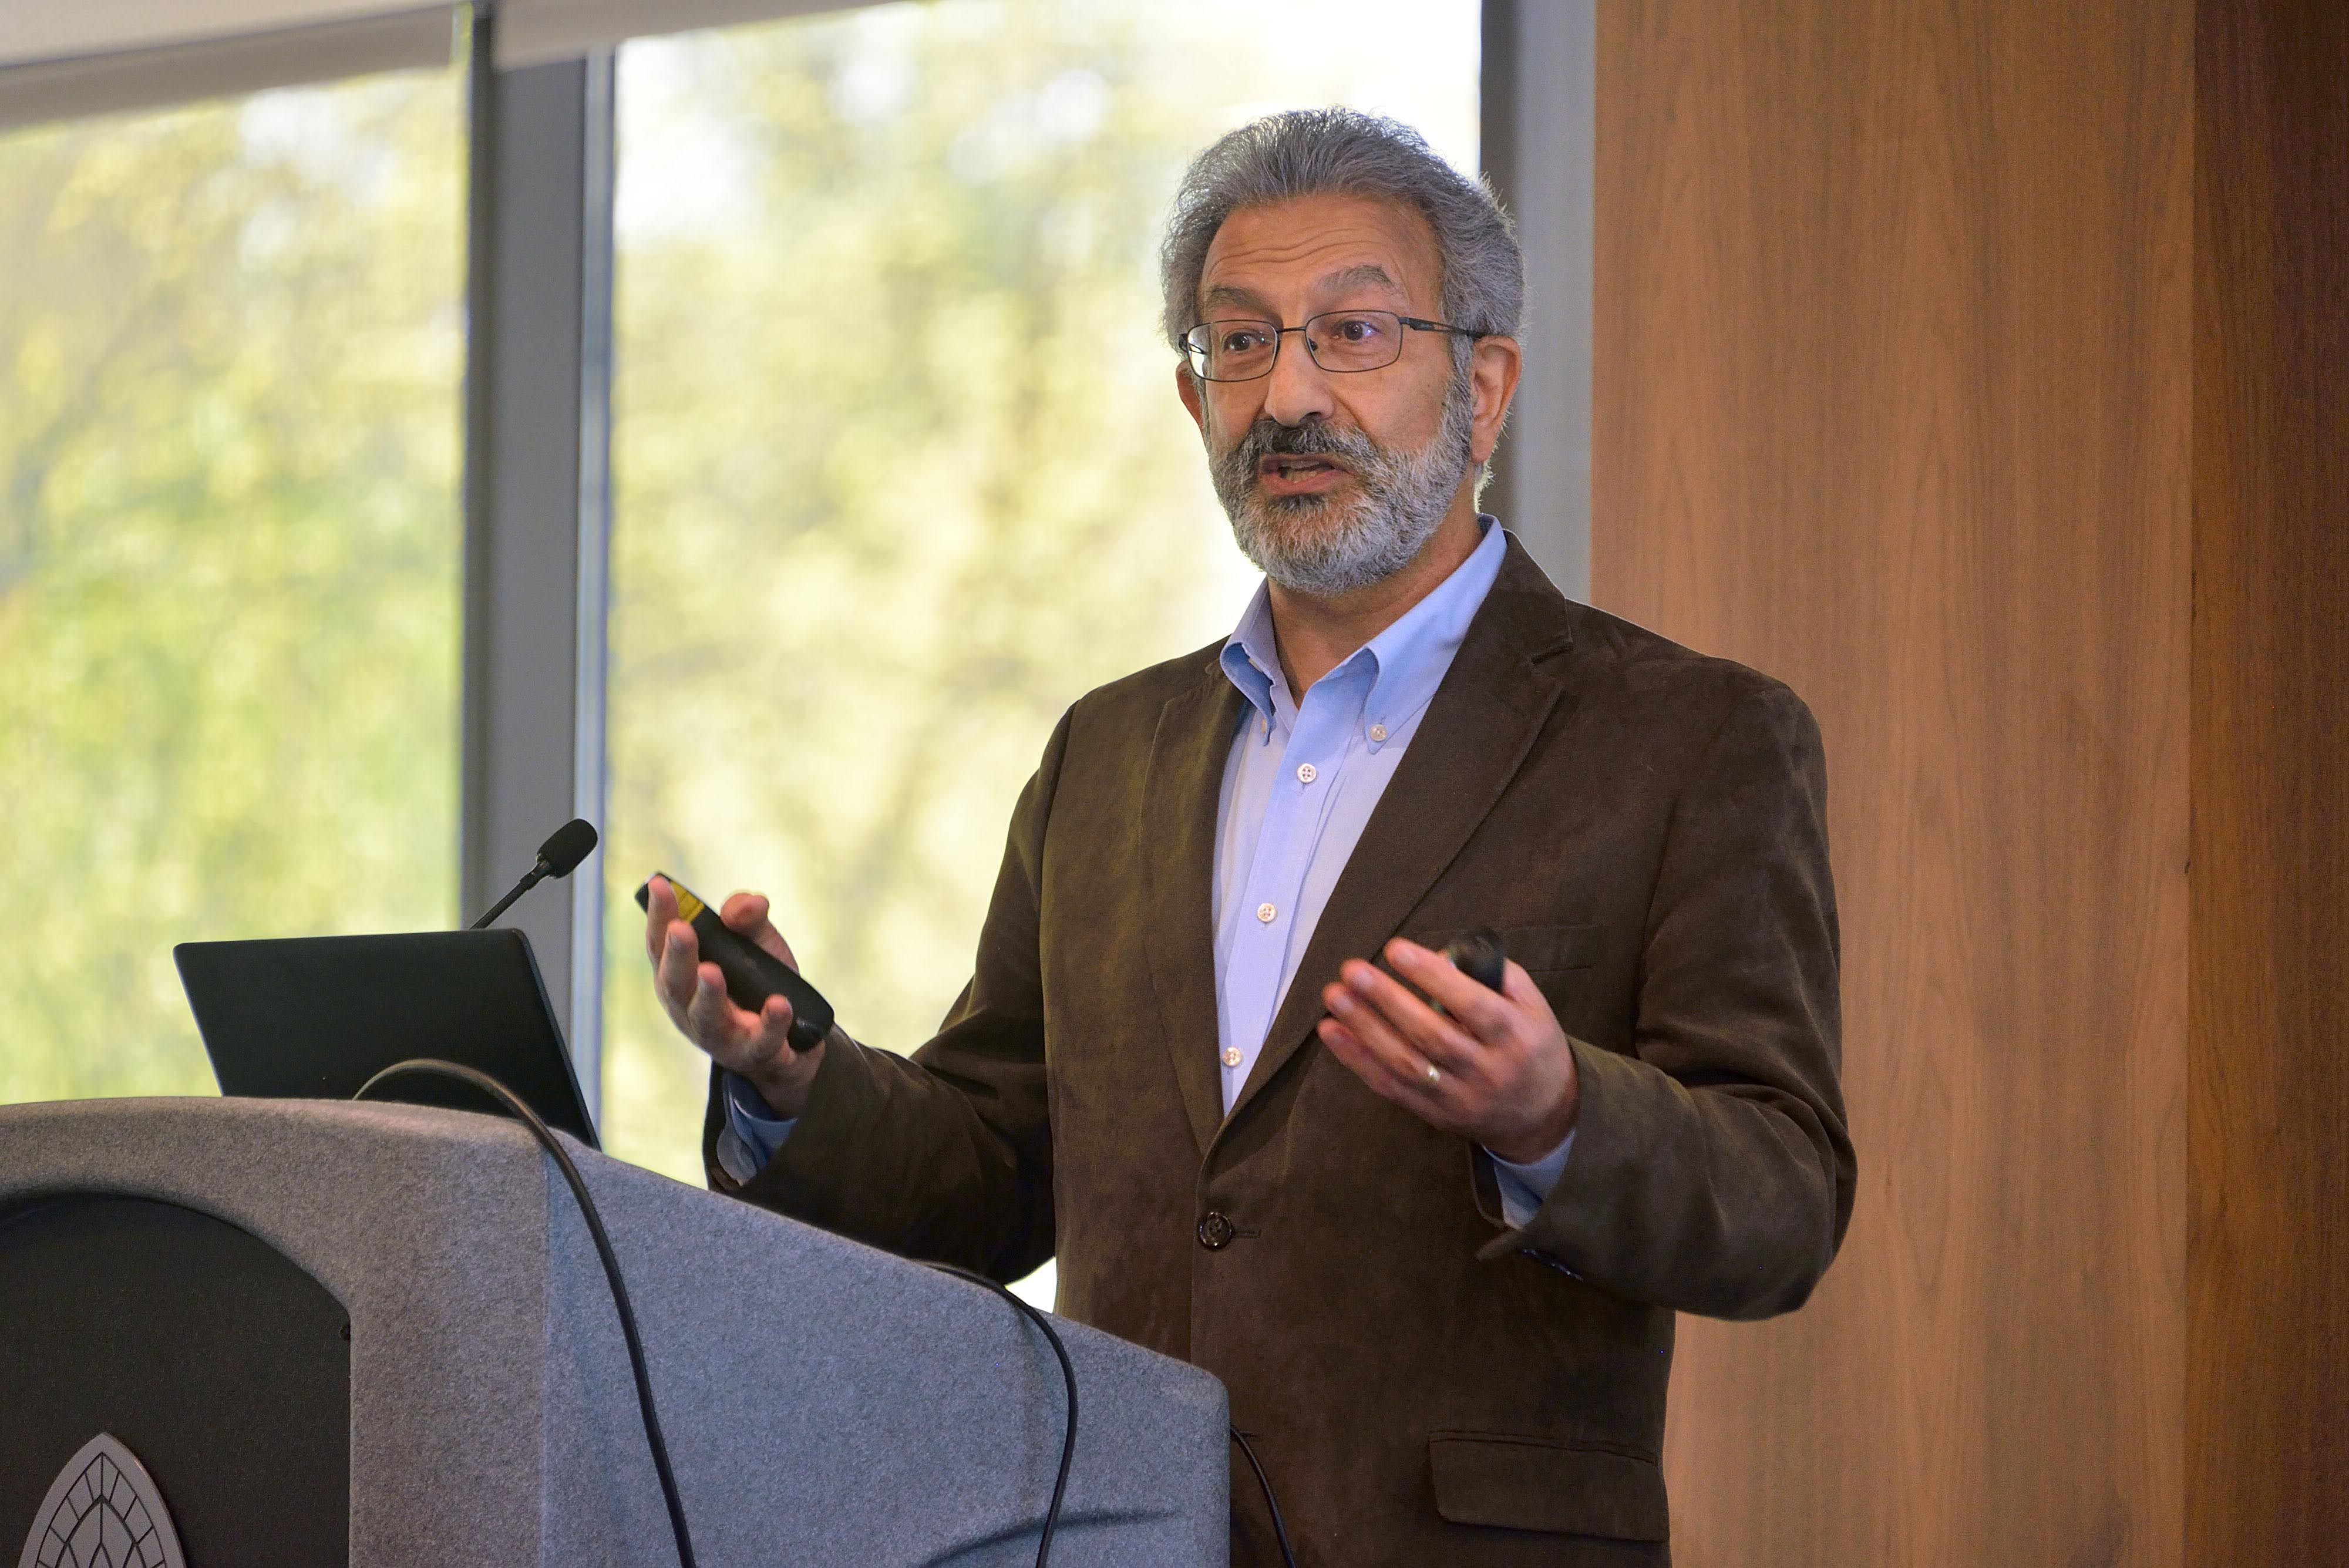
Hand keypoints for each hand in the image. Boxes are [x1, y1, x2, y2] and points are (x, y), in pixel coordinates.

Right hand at [643, 874, 823, 1118]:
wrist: (794, 1040)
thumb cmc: (758, 986)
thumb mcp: (756, 944)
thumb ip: (747, 919)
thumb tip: (746, 905)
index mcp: (681, 978)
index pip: (662, 945)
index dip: (659, 916)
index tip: (660, 884)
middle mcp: (690, 1009)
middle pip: (676, 985)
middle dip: (677, 956)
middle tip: (680, 929)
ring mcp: (721, 1036)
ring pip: (708, 1018)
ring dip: (708, 994)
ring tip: (712, 971)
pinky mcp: (755, 1054)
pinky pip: (761, 1041)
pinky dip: (770, 1023)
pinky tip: (778, 1004)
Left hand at [1317, 937, 1579, 1163]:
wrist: (1543, 1117)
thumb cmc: (1530, 1046)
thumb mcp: (1533, 1005)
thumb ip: (1496, 974)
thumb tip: (1441, 955)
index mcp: (1515, 1036)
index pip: (1472, 1005)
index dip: (1433, 977)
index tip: (1395, 949)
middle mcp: (1486, 1069)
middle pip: (1431, 1034)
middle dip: (1387, 1000)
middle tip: (1352, 970)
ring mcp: (1458, 1096)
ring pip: (1406, 1063)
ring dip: (1365, 1028)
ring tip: (1335, 996)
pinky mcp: (1434, 1114)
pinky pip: (1391, 1087)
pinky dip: (1358, 1061)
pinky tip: (1333, 1032)